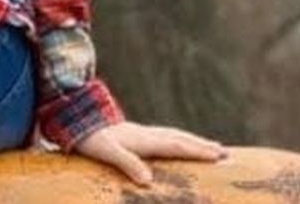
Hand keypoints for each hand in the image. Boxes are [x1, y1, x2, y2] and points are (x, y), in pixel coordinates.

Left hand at [73, 121, 227, 185]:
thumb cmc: (90, 138)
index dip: (198, 151)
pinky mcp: (134, 134)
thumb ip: (127, 164)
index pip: (177, 146)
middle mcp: (146, 134)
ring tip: (208, 146)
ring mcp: (141, 133)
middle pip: (180, 139)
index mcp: (144, 140)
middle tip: (224, 152)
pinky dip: (177, 140)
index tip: (219, 155)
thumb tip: (148, 181)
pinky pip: (163, 137)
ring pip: (172, 135)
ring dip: (191, 141)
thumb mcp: (107, 152)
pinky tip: (176, 144)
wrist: (75, 119)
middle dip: (202, 146)